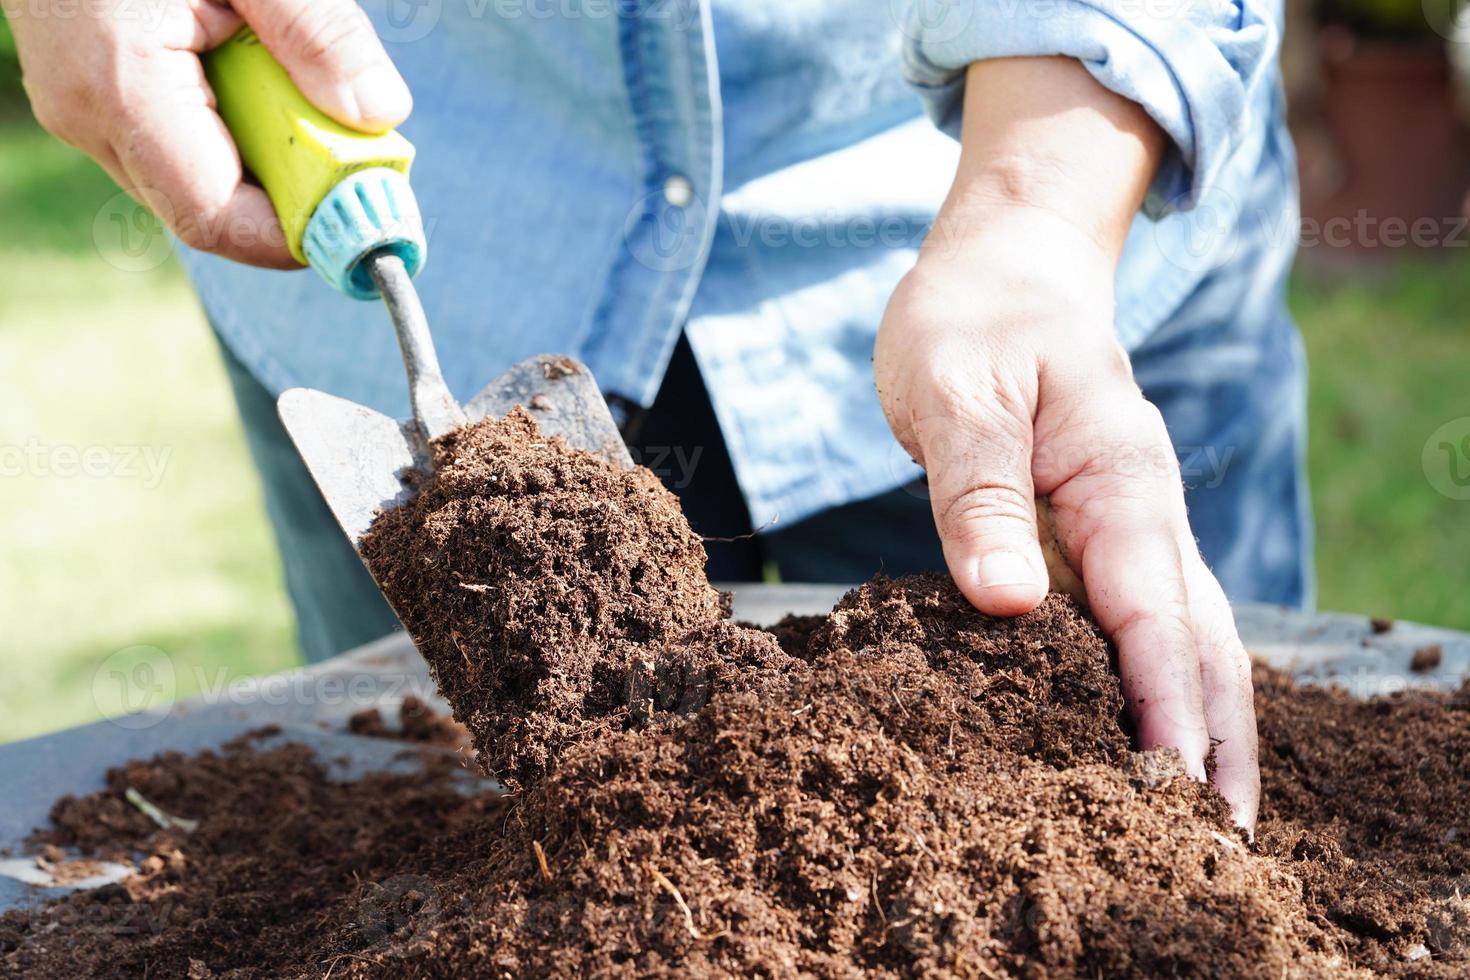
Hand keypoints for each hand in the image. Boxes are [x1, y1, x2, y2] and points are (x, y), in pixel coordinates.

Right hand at [3, 0, 410, 265]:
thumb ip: (317, 34)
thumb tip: (380, 114)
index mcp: (119, 86)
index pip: (216, 218)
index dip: (297, 235)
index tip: (367, 216)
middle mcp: (91, 118)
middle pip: (211, 211)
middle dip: (291, 195)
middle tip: (355, 151)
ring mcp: (85, 113)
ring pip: (195, 184)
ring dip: (265, 158)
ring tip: (303, 95)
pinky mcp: (94, 99)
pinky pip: (176, 148)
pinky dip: (234, 131)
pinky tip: (258, 76)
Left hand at [875, 58, 1259, 830]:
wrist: (1005, 270)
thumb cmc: (974, 323)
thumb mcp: (958, 392)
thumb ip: (977, 494)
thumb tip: (1006, 604)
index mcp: (1116, 474)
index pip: (1148, 606)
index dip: (1163, 700)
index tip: (1174, 788)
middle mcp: (1143, 510)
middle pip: (1199, 638)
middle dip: (1215, 740)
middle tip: (1220, 845)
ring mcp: (1132, 526)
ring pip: (1190, 637)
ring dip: (1209, 725)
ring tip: (1214, 822)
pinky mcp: (1104, 537)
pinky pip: (1150, 622)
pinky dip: (1169, 687)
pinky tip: (1162, 742)